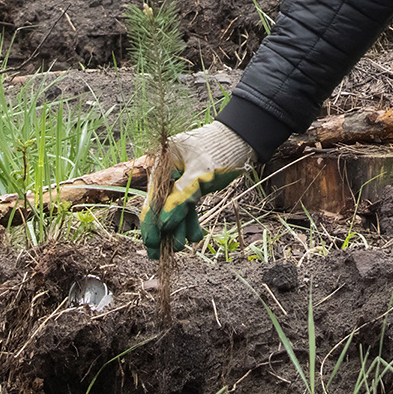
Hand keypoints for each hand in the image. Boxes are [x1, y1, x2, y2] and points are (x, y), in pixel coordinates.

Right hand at [139, 121, 253, 255]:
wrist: (241, 138)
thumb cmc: (219, 150)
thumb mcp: (200, 175)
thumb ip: (181, 199)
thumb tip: (163, 224)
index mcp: (162, 164)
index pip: (152, 198)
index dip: (151, 223)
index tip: (151, 243)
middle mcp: (168, 172)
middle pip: (161, 206)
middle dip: (163, 230)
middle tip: (159, 254)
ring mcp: (180, 179)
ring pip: (175, 209)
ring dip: (177, 228)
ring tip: (181, 246)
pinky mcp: (193, 185)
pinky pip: (187, 206)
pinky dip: (190, 221)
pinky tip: (194, 236)